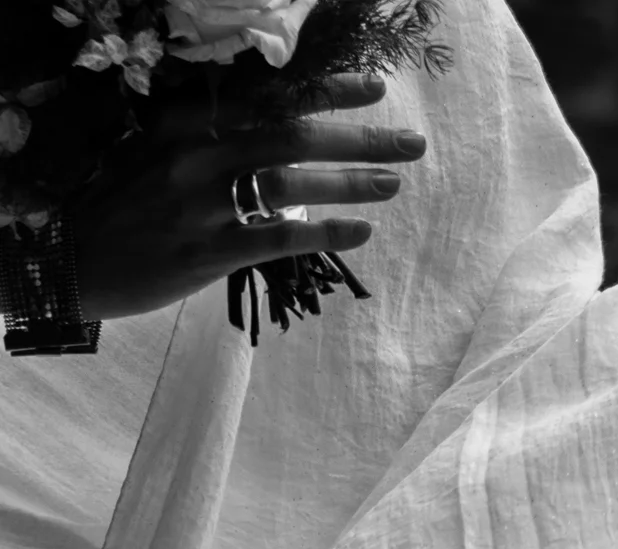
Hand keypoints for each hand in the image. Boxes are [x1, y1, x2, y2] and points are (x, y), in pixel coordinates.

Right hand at [69, 73, 425, 320]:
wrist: (72, 259)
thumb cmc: (129, 204)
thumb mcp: (163, 151)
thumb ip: (217, 136)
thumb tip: (288, 126)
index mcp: (185, 120)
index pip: (268, 96)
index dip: (326, 89)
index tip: (374, 86)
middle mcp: (193, 153)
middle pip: (291, 135)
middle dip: (359, 137)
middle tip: (412, 144)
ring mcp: (198, 203)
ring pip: (289, 184)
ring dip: (349, 181)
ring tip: (392, 182)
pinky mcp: (204, 251)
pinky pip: (276, 239)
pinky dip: (324, 235)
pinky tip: (362, 233)